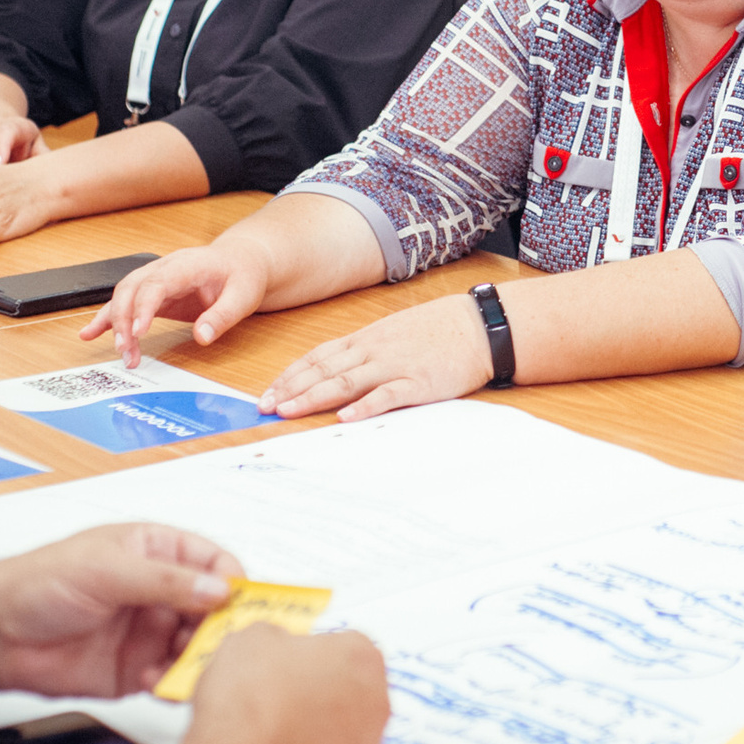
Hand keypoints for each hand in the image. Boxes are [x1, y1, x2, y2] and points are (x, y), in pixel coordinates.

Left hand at [0, 524, 239, 698]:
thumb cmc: (38, 583)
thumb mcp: (106, 570)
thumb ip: (165, 580)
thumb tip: (219, 588)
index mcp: (157, 552)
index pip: (215, 563)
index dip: (233, 582)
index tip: (240, 605)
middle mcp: (160, 593)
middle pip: (214, 611)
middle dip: (221, 629)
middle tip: (221, 646)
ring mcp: (149, 633)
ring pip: (196, 648)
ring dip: (197, 660)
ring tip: (184, 668)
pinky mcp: (135, 671)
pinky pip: (170, 680)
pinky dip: (171, 685)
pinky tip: (153, 683)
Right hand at [81, 245, 273, 367]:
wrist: (242, 260)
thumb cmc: (244, 274)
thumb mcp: (244, 296)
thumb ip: (223, 316)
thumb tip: (202, 337)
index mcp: (187, 264)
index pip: (156, 284)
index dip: (143, 308)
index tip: (137, 333)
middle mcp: (164, 268)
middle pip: (131, 289)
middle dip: (123, 321)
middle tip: (127, 352)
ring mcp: (155, 278)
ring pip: (123, 295)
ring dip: (114, 324)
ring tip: (118, 353)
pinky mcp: (152, 292)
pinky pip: (124, 302)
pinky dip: (106, 318)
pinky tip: (89, 334)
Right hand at [188, 623, 387, 743]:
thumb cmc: (250, 703)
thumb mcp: (250, 640)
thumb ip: (276, 639)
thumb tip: (273, 647)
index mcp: (360, 656)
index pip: (345, 648)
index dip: (311, 658)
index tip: (287, 668)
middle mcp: (376, 703)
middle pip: (352, 694)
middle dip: (320, 698)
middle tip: (280, 704)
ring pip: (345, 739)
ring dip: (318, 738)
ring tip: (274, 741)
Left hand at [257, 294, 489, 422]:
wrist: (478, 326)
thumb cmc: (438, 330)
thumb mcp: (394, 332)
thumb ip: (365, 351)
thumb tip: (336, 371)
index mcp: (366, 339)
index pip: (318, 356)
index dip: (290, 375)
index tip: (268, 391)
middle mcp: (373, 350)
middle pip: (323, 370)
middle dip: (291, 389)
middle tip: (265, 407)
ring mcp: (394, 366)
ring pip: (345, 382)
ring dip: (313, 397)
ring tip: (289, 411)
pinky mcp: (417, 382)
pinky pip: (386, 395)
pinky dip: (364, 406)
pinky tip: (346, 417)